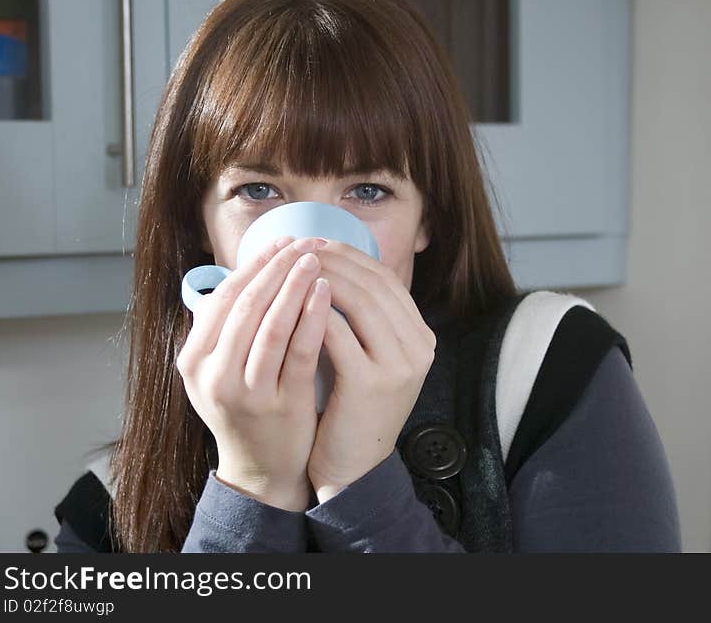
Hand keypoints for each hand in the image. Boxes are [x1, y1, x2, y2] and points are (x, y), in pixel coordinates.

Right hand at [175, 236, 329, 511]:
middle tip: (304, 242)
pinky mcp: (280, 403)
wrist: (262, 469)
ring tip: (316, 258)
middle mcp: (212, 374)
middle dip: (278, 266)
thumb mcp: (222, 369)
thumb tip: (249, 269)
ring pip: (270, 323)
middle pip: (246, 304)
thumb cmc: (248, 409)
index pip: (224, 297)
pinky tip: (326, 293)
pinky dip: (312, 316)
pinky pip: (298, 350)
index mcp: (193, 359)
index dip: (255, 264)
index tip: (281, 242)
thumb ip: (227, 327)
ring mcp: (245, 391)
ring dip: (295, 284)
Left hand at [307, 241, 436, 502]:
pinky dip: (313, 313)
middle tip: (298, 247)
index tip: (316, 243)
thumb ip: (364, 320)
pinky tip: (290, 303)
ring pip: (359, 302)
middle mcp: (419, 348)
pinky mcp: (372, 383)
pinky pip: (338, 333)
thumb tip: (331, 265)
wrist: (354, 467)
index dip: (350, 255)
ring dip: (321, 278)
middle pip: (374, 284)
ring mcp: (400, 366)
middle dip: (333, 259)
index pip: (386, 279)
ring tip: (291, 269)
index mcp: (421, 337)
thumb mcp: (371, 359)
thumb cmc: (352, 408)